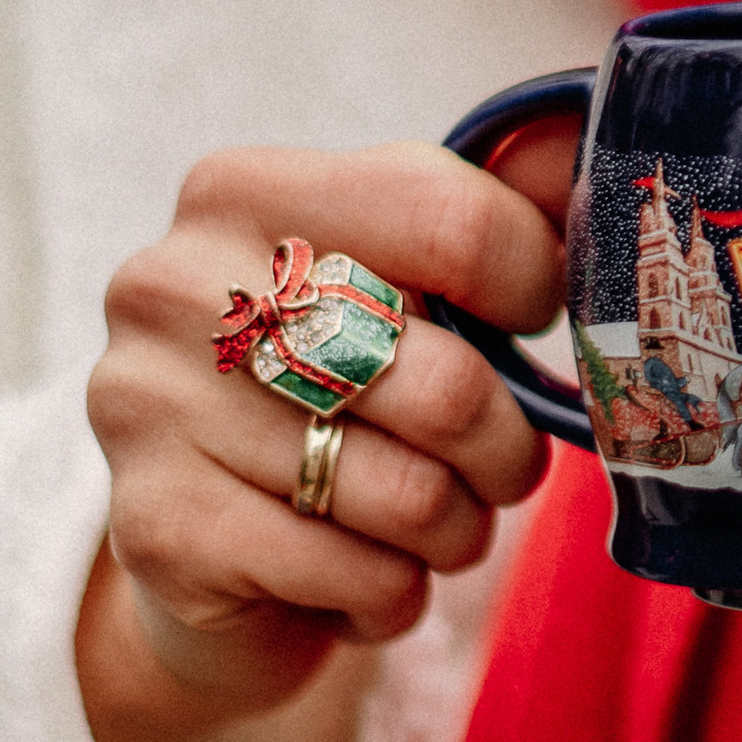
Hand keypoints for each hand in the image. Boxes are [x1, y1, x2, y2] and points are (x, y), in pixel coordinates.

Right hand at [82, 130, 572, 741]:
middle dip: (505, 448)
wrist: (198, 553)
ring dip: (455, 531)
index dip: (534, 289)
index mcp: (241, 191)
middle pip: (446, 380)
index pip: (454, 223)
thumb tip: (590, 148)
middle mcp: (175, 286)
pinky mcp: (159, 533)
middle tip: (500, 468)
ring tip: (430, 526)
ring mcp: (151, 409)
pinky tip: (361, 574)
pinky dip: (395, 593)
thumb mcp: (394, 274)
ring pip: (410, 496)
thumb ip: (492, 205)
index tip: (532, 323)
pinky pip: (361, 577)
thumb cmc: (323, 388)